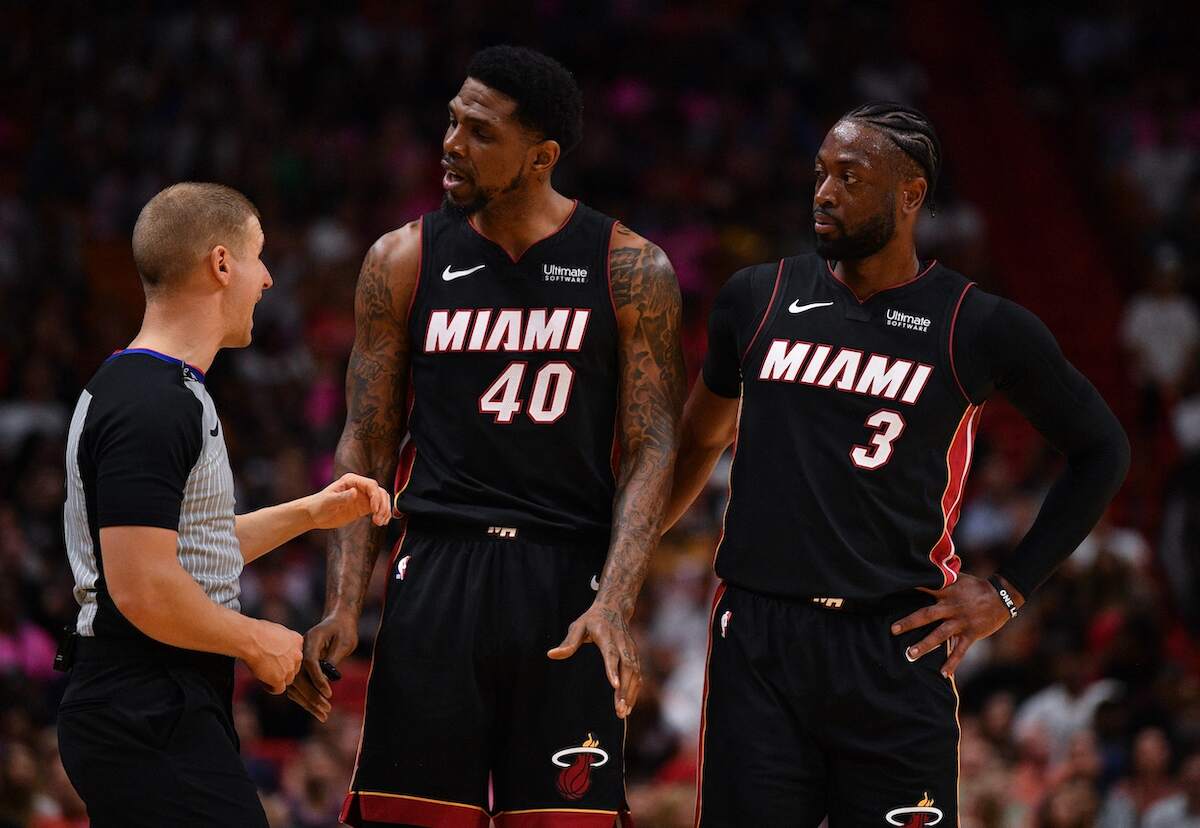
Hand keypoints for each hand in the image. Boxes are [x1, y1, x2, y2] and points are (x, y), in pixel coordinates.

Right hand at [243, 619, 303, 693]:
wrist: (250, 639)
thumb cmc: (257, 632)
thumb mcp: (277, 630)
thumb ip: (283, 640)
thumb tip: (279, 648)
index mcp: (298, 640)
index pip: (296, 655)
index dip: (285, 658)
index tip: (274, 658)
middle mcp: (298, 655)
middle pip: (294, 668)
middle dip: (283, 669)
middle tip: (269, 667)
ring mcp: (290, 668)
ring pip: (288, 679)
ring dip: (278, 678)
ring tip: (264, 675)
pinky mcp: (279, 678)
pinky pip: (279, 689)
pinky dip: (271, 688)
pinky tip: (263, 682)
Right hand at [286, 609, 357, 719]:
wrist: (338, 620)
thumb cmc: (344, 629)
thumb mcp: (345, 641)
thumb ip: (334, 658)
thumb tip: (327, 680)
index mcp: (310, 639)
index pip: (310, 662)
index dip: (318, 679)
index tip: (329, 694)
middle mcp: (300, 650)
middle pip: (300, 677)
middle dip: (312, 696)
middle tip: (326, 711)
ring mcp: (297, 659)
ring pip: (296, 685)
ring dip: (308, 701)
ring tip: (323, 714)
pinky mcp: (299, 667)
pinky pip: (298, 685)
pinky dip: (305, 698)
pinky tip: (315, 709)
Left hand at [305, 474, 390, 529]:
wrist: (314, 515)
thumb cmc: (318, 506)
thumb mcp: (329, 502)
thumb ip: (342, 497)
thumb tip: (355, 492)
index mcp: (351, 481)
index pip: (371, 485)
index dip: (376, 497)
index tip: (374, 510)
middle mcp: (359, 487)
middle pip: (380, 492)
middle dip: (382, 505)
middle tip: (378, 519)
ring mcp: (362, 497)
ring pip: (381, 500)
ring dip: (384, 511)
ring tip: (379, 522)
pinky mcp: (363, 507)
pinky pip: (378, 508)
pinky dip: (383, 514)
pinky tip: (381, 522)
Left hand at [548, 602, 640, 718]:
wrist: (614, 608)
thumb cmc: (592, 620)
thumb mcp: (578, 626)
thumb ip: (568, 643)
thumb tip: (551, 654)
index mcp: (607, 635)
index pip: (611, 653)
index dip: (613, 669)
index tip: (614, 685)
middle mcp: (622, 643)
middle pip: (626, 667)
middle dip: (624, 689)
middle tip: (619, 708)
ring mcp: (631, 650)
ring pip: (635, 673)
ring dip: (630, 693)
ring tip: (622, 712)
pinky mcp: (635, 656)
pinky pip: (638, 675)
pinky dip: (635, 690)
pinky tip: (628, 705)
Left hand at [891, 574, 1022, 678]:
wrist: (1002, 596)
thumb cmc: (976, 586)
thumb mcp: (958, 577)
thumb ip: (941, 576)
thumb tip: (923, 566)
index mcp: (947, 592)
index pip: (925, 589)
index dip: (910, 590)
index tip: (892, 593)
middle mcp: (952, 607)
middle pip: (927, 615)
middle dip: (910, 622)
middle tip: (893, 630)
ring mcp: (961, 622)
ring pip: (940, 635)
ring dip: (925, 645)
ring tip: (910, 654)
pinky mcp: (971, 634)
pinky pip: (960, 650)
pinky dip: (952, 662)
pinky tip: (943, 674)